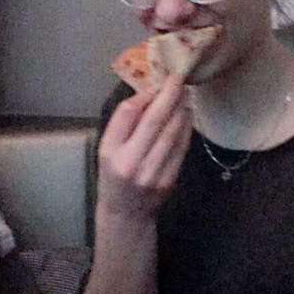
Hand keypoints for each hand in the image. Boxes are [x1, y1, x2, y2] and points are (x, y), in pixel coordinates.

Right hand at [97, 75, 192, 219]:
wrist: (126, 213)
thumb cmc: (113, 175)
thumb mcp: (106, 148)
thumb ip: (123, 122)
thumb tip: (149, 94)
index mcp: (112, 152)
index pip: (131, 115)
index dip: (148, 95)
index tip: (161, 81)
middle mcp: (133, 163)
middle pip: (155, 122)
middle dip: (170, 97)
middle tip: (180, 79)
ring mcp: (153, 173)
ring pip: (172, 134)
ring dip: (182, 111)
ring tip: (186, 94)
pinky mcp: (170, 180)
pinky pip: (181, 149)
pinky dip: (186, 129)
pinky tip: (187, 116)